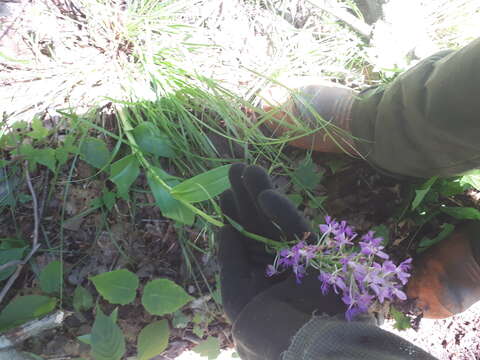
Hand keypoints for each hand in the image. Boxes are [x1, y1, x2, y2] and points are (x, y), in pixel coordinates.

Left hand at [218, 163, 344, 321]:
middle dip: (247, 195)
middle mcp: (276, 260)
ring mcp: (296, 256)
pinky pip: (297, 230)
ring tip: (248, 169)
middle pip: (260, 222)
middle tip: (236, 168)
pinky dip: (282, 213)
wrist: (301, 347)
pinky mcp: (315, 255)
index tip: (225, 192)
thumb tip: (224, 226)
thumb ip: (230, 256)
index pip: (244, 236)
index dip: (234, 213)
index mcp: (258, 271)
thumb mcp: (235, 290)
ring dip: (263, 193)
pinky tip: (266, 195)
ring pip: (277, 220)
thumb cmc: (261, 325)